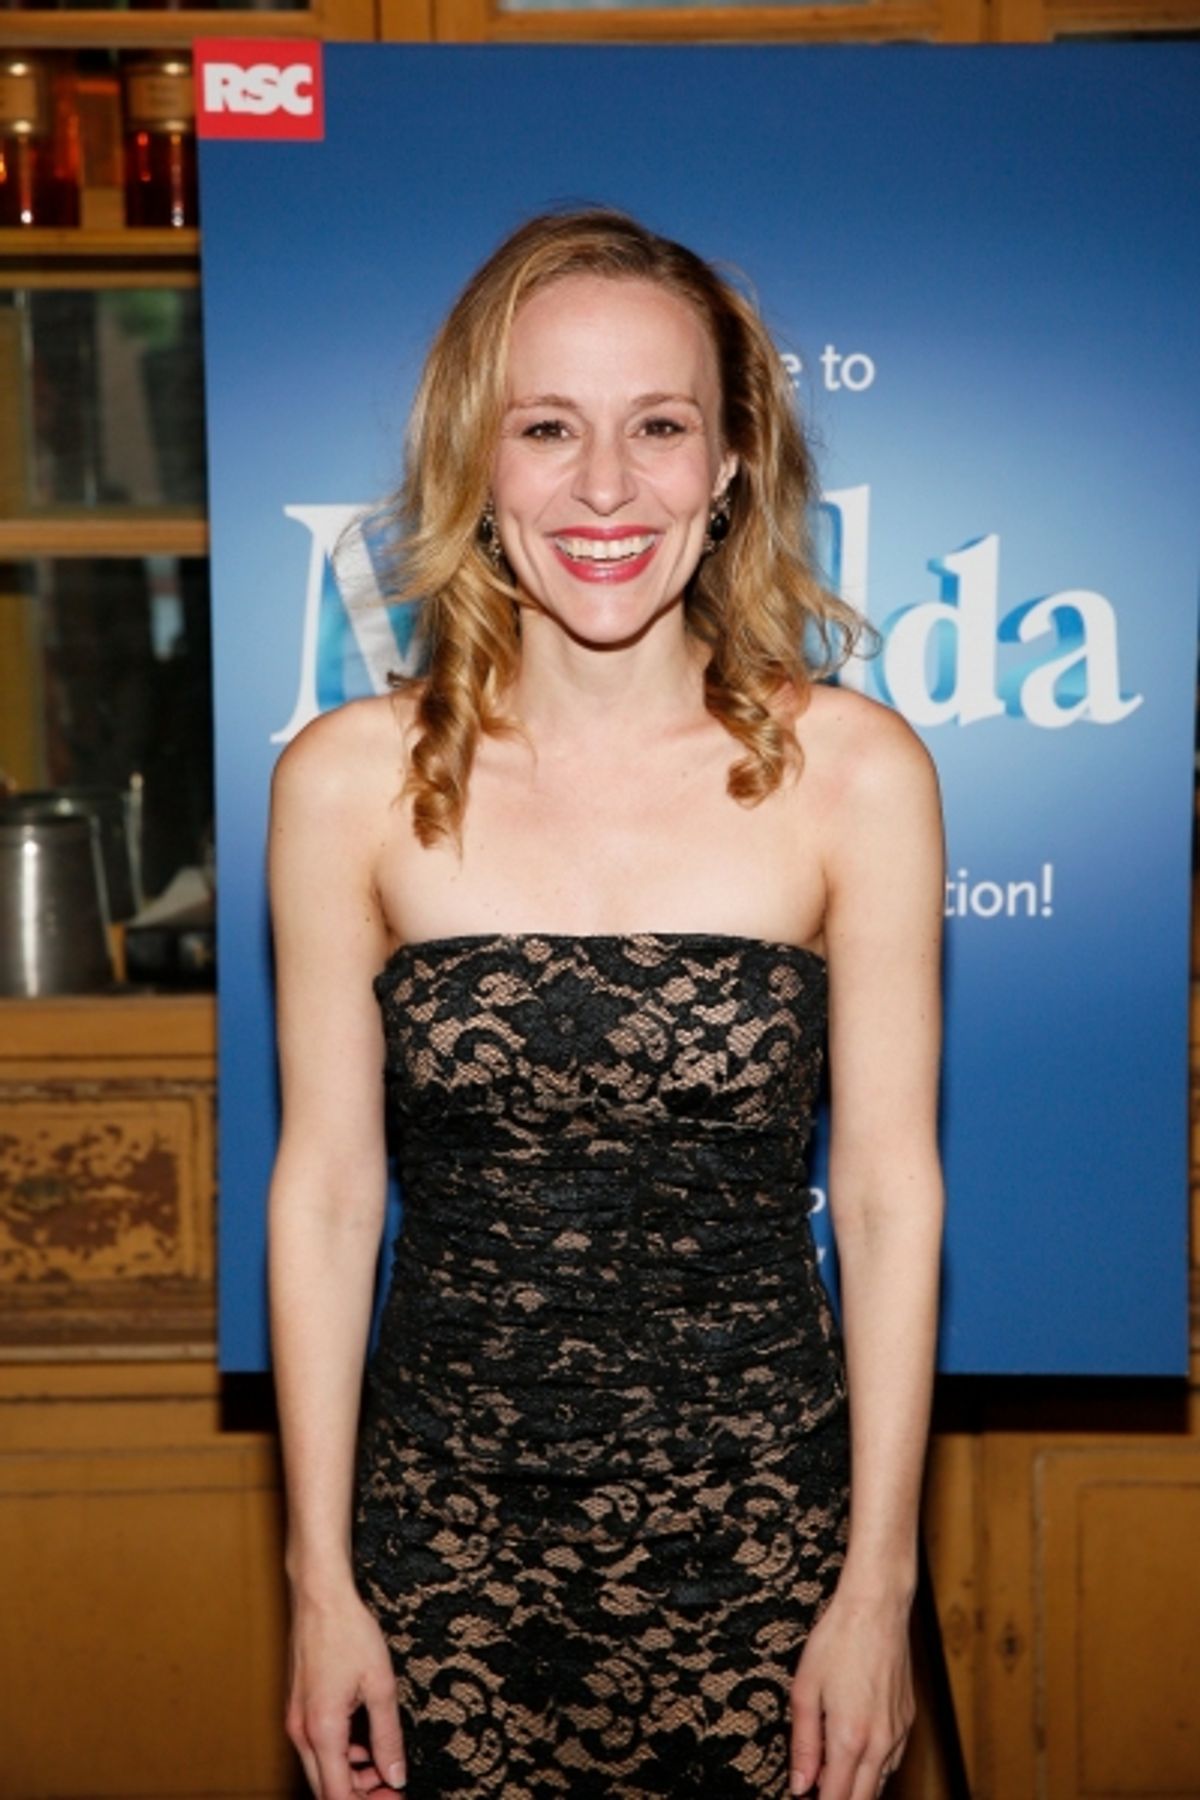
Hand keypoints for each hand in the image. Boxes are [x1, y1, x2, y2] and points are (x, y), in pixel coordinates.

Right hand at [285, 1588, 406, 1798]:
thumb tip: (395, 1774)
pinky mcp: (298, 1709)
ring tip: (383, 1767)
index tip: (394, 1797)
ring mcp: (296, 1720)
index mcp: (322, 1730)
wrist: (319, 1596)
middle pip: (326, 1789)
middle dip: (359, 1795)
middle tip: (391, 1789)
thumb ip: (388, 1736)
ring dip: (351, 1777)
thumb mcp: (380, 1685)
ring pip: (321, 1770)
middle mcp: (301, 1731)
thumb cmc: (347, 1631)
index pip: (338, 1796)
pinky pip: (317, 1748)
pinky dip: (341, 1755)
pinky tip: (365, 1744)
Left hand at [787, 1587, 913, 1798]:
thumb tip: (799, 1785)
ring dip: (856, 1787)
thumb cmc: (838, 1641)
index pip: (837, 1799)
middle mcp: (880, 1743)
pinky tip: (855, 1752)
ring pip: (880, 1783)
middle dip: (838, 1799)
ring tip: (829, 1770)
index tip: (804, 1797)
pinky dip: (873, 1768)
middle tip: (814, 1787)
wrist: (877, 1607)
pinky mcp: (908, 1720)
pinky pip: (892, 1760)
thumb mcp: (805, 1689)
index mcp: (850, 1738)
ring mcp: (899, 1732)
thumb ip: (804, 1743)